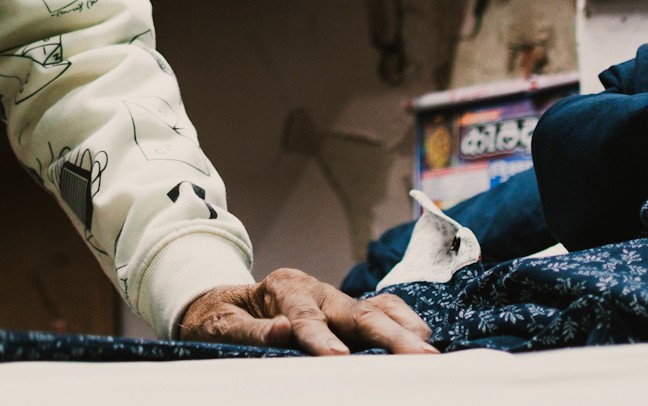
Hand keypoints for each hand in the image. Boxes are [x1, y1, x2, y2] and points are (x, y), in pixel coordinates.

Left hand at [176, 269, 436, 355]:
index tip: (339, 360)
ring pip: (376, 309)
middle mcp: (316, 289)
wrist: (222, 304)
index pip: (304, 316)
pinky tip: (421, 339)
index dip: (321, 338)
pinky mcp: (347, 311)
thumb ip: (250, 331)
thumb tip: (282, 331)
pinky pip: (381, 310)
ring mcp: (335, 299)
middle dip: (388, 337)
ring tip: (429, 351)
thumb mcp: (220, 324)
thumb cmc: (219, 318)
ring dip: (404, 330)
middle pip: (356, 312)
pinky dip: (403, 321)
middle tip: (419, 358)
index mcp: (282, 286)